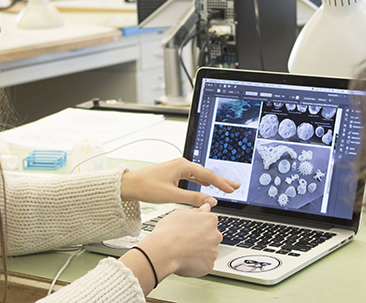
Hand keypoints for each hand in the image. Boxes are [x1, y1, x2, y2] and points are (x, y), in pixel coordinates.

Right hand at [119, 203, 220, 293]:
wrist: (163, 251)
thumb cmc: (169, 232)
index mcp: (210, 220)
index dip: (198, 226)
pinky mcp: (209, 265)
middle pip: (211, 237)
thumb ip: (197, 211)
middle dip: (201, 239)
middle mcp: (215, 235)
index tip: (190, 230)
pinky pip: (205, 264)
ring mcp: (213, 251)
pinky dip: (198, 263)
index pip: (210, 222)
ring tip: (184, 251)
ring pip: (209, 251)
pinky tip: (186, 260)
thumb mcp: (180, 213)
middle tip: (186, 241)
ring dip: (200, 251)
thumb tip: (206, 208)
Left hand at [120, 157, 240, 206]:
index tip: (233, 190)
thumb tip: (211, 200)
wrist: (129, 184)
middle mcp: (181, 164)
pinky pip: (192, 176)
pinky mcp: (173, 173)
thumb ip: (193, 198)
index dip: (221, 183)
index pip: (208, 175)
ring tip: (225, 186)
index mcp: (182, 165)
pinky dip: (202, 181)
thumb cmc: (146, 187)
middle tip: (236, 186)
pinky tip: (206, 185)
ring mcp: (177, 168)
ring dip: (213, 181)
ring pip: (200, 175)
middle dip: (222, 180)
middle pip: (206, 173)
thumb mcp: (172, 195)